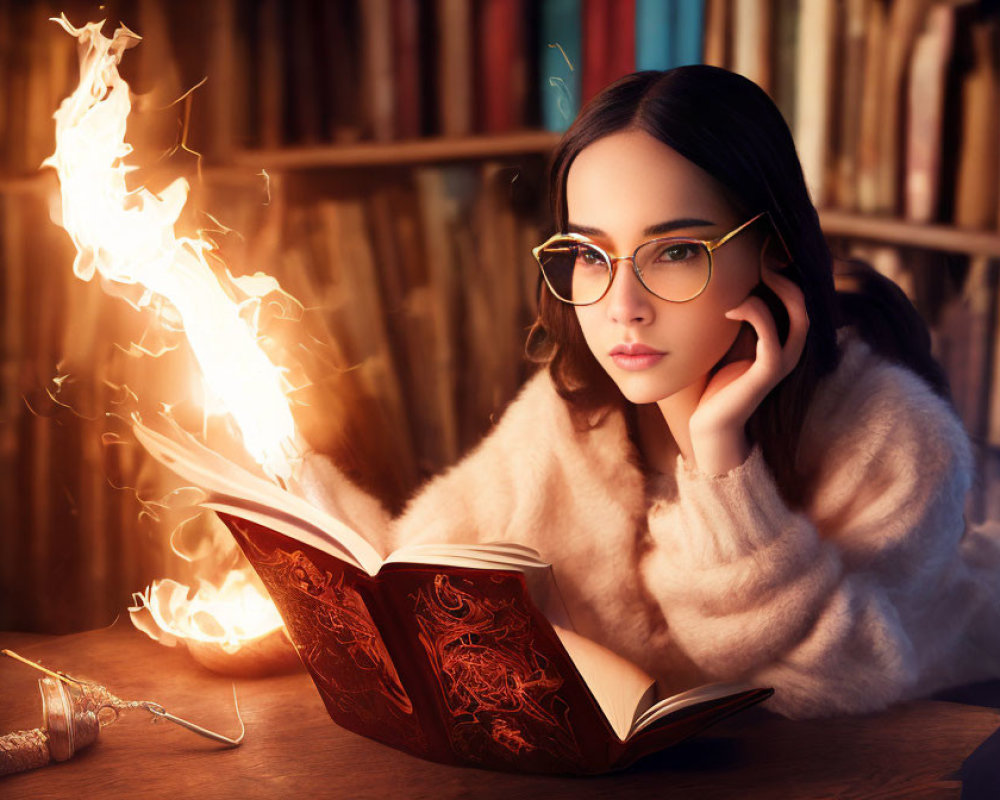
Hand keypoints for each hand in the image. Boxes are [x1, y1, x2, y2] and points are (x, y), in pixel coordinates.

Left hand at [688, 266, 809, 473]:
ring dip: (777, 290)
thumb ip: (735, 318)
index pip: (798, 299)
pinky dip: (754, 316)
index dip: (787, 274)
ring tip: (754, 275)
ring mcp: (783, 361)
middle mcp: (790, 348)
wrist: (711, 423)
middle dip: (786, 275)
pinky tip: (729, 311)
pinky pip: (771, 337)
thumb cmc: (715, 381)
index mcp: (782, 340)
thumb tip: (724, 287)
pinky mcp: (768, 373)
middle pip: (805, 302)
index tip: (762, 253)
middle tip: (763, 256)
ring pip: (798, 315)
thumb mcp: (727, 342)